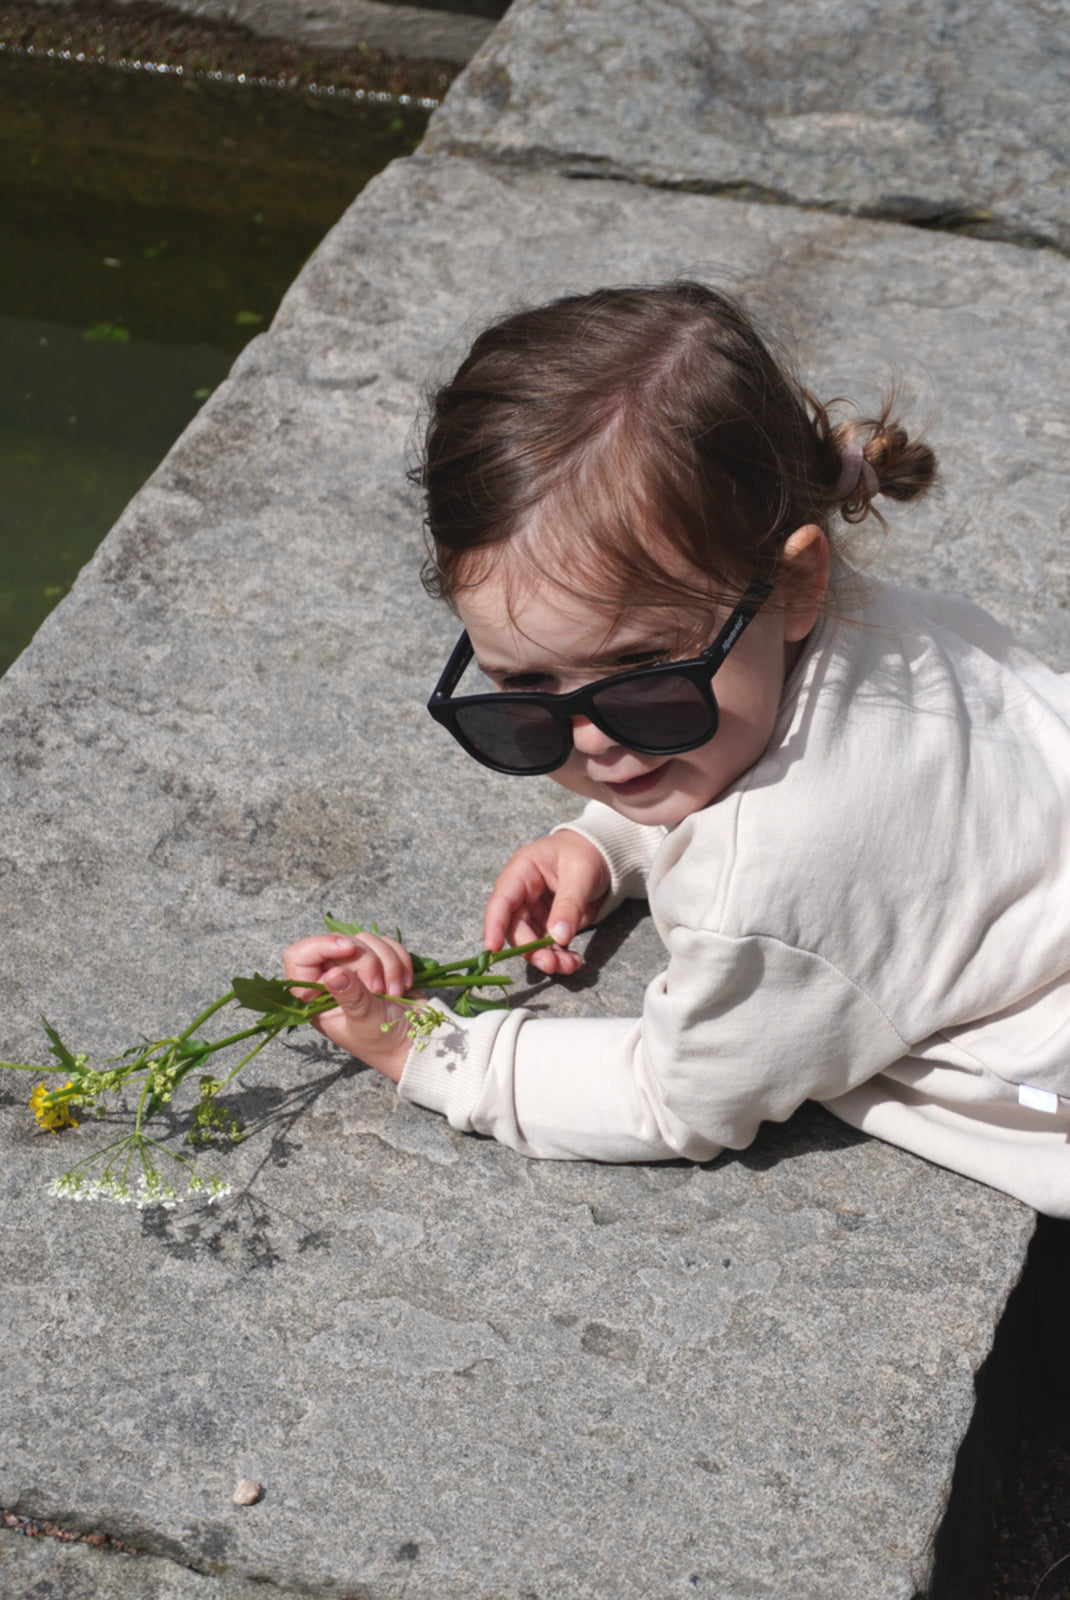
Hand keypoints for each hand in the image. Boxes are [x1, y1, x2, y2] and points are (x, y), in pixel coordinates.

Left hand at [282, 931, 416, 1082]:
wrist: (418, 1044)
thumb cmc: (384, 1043)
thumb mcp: (365, 1022)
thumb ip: (351, 996)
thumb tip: (334, 974)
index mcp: (316, 996)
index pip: (299, 957)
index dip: (321, 945)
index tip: (350, 948)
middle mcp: (332, 979)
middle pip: (341, 943)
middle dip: (368, 960)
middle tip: (378, 989)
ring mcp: (357, 969)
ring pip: (368, 940)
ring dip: (389, 963)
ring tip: (394, 991)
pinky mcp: (381, 963)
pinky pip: (388, 944)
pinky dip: (401, 960)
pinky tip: (404, 984)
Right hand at [484, 830, 610, 975]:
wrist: (606, 854)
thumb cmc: (587, 851)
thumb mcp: (580, 874)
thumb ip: (569, 905)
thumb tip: (558, 937)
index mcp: (521, 872)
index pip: (501, 901)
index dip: (494, 926)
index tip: (492, 949)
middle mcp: (523, 893)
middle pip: (516, 928)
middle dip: (531, 950)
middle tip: (551, 964)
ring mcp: (535, 910)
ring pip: (531, 941)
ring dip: (547, 957)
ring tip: (569, 965)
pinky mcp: (549, 922)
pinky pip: (548, 945)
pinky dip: (559, 956)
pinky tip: (573, 960)